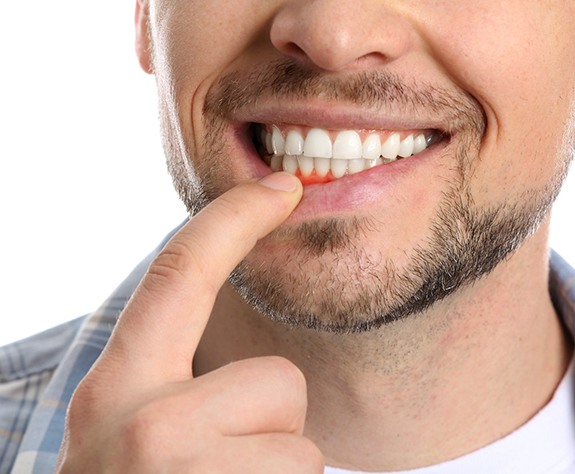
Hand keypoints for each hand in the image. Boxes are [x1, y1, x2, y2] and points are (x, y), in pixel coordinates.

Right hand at [56, 173, 323, 472]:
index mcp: (115, 391)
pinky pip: (306, 473)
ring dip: (272, 467)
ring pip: (298, 437)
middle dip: (272, 418)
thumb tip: (252, 375)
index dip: (233, 220)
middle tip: (227, 466)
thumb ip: (169, 391)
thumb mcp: (123, 438)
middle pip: (278, 378)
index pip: (180, 276)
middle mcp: (146, 423)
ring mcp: (187, 464)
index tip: (281, 187)